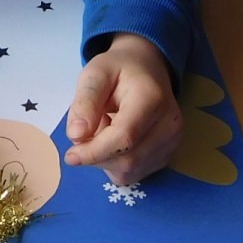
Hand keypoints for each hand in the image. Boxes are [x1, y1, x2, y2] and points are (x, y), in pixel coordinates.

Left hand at [63, 33, 181, 184]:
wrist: (147, 69)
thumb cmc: (118, 69)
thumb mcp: (94, 74)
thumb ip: (85, 102)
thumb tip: (76, 136)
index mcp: (152, 98)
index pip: (125, 137)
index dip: (95, 152)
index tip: (70, 155)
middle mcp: (169, 124)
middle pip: (128, 160)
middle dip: (97, 156)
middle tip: (85, 131)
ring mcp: (172, 142)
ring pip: (129, 171)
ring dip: (105, 159)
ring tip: (105, 129)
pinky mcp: (167, 155)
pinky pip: (134, 173)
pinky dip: (115, 163)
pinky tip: (115, 141)